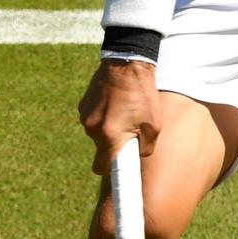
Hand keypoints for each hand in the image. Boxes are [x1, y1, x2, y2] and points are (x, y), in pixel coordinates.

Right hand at [77, 58, 162, 173]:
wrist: (127, 62)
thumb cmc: (143, 94)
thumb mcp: (153, 125)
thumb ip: (145, 148)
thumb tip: (138, 156)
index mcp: (109, 137)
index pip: (102, 169)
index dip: (110, 173)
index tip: (116, 176)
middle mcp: (93, 129)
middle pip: (100, 150)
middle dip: (113, 146)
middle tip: (130, 132)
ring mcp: (85, 116)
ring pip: (97, 133)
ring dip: (109, 129)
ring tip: (125, 111)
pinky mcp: (83, 104)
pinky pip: (93, 118)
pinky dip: (103, 116)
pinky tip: (116, 103)